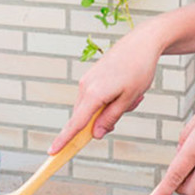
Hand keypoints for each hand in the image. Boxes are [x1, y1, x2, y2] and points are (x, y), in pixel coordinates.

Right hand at [49, 21, 164, 153]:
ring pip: (90, 108)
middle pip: (83, 118)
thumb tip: (96, 135)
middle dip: (101, 121)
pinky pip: (93, 98)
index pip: (76, 123)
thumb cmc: (139, 69)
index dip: (64, 139)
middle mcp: (85, 87)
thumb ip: (110, 118)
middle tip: (127, 107)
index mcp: (94, 94)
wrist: (141, 42)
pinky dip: (106, 100)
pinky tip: (124, 89)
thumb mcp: (128, 99)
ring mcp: (86, 81)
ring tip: (131, 95)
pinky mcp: (89, 77)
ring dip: (107, 109)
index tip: (53, 151)